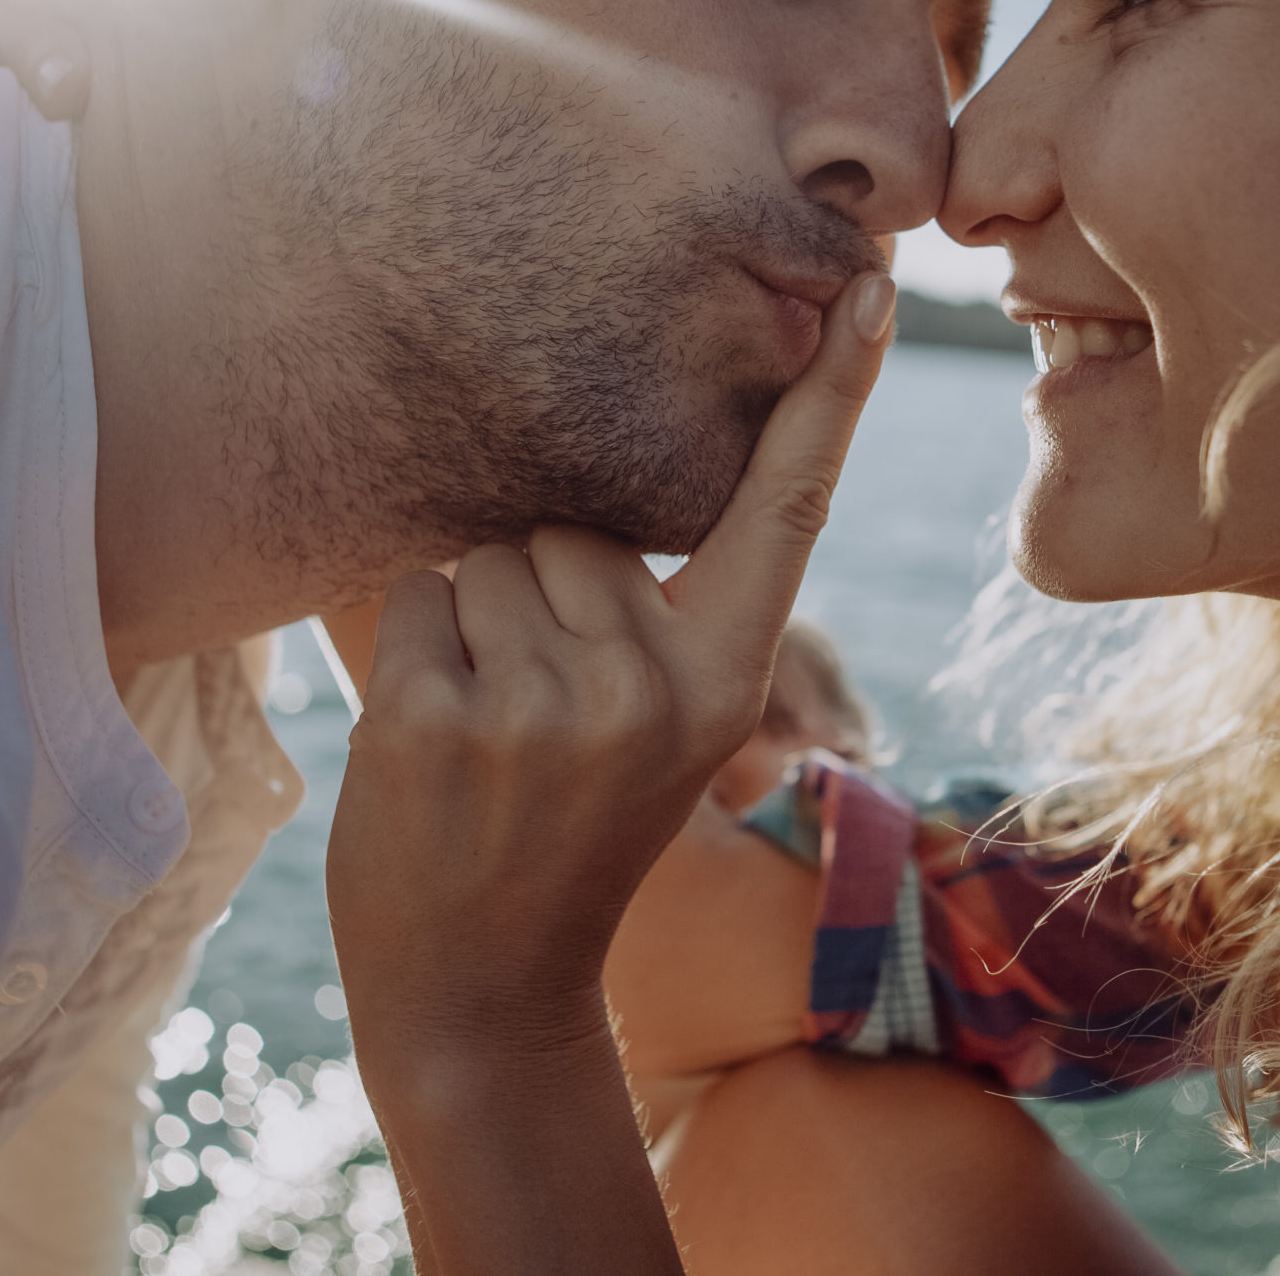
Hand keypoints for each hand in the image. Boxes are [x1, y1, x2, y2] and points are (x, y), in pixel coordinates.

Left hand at [326, 270, 896, 1273]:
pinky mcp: (444, 713)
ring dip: (471, 619)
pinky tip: (430, 742)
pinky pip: (416, 593)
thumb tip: (602, 476)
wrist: (481, 993)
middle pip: (577, 523)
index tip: (872, 286)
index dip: (833, 393)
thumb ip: (654, 616)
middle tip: (537, 718)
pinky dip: (407, 648)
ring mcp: (551, 703)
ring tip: (486, 733)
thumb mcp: (656, 734)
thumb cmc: (561, 837)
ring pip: (493, 552)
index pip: (790, 507)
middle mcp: (656, 682)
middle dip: (540, 586)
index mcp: (727, 677)